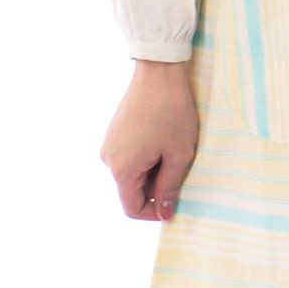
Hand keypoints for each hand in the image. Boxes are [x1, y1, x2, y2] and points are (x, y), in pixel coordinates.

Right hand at [99, 60, 197, 221]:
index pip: (132, 208)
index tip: (174, 201)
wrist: (159, 73)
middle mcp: (108, 159)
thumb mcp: (179, 154)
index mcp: (122, 170)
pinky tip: (162, 137)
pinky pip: (129, 155)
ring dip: (152, 169)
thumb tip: (164, 214)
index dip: (154, 212)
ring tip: (172, 148)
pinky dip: (146, 155)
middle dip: (156, 186)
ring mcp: (109, 144)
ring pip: (131, 172)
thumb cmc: (172, 112)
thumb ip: (170, 187)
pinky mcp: (114, 131)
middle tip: (179, 166)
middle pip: (131, 190)